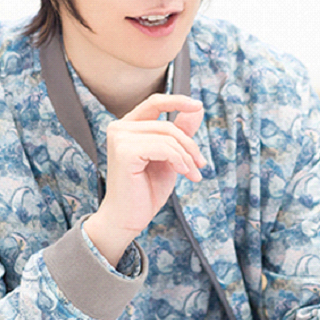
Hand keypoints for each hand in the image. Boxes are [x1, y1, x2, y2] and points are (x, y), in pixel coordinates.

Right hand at [83, 94, 204, 264]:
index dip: (177, 100)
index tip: (198, 105)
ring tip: (192, 174)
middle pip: (168, 125)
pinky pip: (164, 148)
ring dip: (187, 157)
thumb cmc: (145, 190)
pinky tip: (182, 173)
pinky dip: (179, 161)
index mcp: (128, 127)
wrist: (128, 218)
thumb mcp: (170, 157)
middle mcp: (119, 128)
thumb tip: (196, 109)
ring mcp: (119, 138)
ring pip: (168, 136)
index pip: (154, 102)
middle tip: (201, 165)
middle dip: (190, 145)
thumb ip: (181, 132)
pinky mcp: (124, 152)